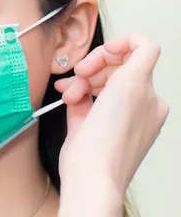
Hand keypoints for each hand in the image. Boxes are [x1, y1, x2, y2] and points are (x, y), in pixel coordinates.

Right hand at [55, 34, 168, 196]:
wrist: (90, 175)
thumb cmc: (111, 137)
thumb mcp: (132, 83)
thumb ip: (140, 54)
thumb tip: (138, 41)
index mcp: (151, 98)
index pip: (139, 56)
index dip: (117, 48)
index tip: (101, 53)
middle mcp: (135, 107)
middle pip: (113, 69)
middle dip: (92, 68)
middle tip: (79, 74)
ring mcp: (113, 119)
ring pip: (95, 84)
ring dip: (79, 82)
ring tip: (68, 92)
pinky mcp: (92, 128)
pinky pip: (83, 101)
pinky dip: (74, 95)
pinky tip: (65, 98)